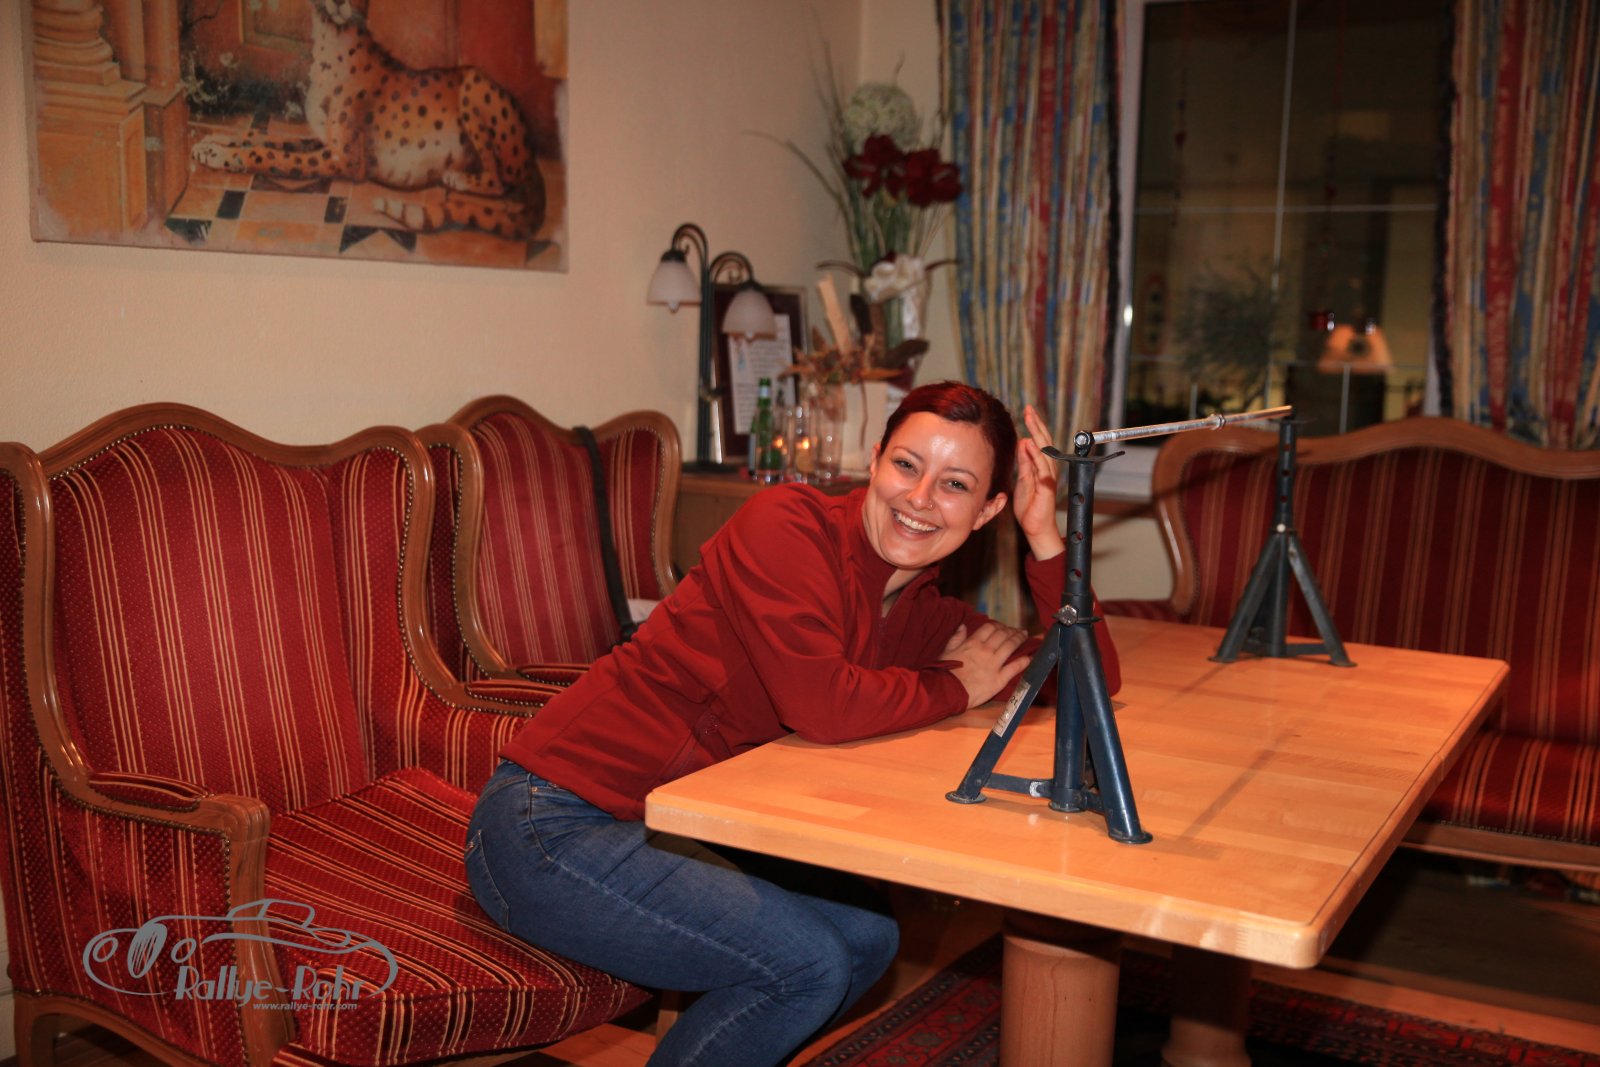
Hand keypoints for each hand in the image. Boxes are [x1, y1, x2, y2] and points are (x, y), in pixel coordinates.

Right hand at [941, 622, 1028, 708]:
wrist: (947, 692)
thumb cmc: (944, 672)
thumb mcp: (946, 651)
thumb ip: (956, 638)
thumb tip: (963, 626)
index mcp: (973, 643)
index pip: (990, 627)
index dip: (998, 625)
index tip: (1002, 627)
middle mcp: (986, 651)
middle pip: (1003, 635)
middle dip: (1011, 630)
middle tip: (1017, 631)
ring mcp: (994, 664)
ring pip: (1010, 646)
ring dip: (1019, 639)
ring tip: (1024, 636)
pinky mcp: (999, 679)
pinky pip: (1014, 667)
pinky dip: (1024, 661)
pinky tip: (1029, 658)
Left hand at [1011, 405, 1065, 559]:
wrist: (1035, 526)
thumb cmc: (1029, 505)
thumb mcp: (1022, 479)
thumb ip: (1023, 462)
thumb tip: (1023, 442)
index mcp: (1042, 466)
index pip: (1040, 442)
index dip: (1034, 426)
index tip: (1028, 411)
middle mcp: (1048, 469)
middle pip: (1045, 442)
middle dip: (1036, 424)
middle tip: (1029, 409)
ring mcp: (1049, 478)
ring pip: (1045, 452)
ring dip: (1037, 435)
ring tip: (1030, 420)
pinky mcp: (1046, 488)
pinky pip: (1042, 469)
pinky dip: (1036, 456)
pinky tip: (1030, 445)